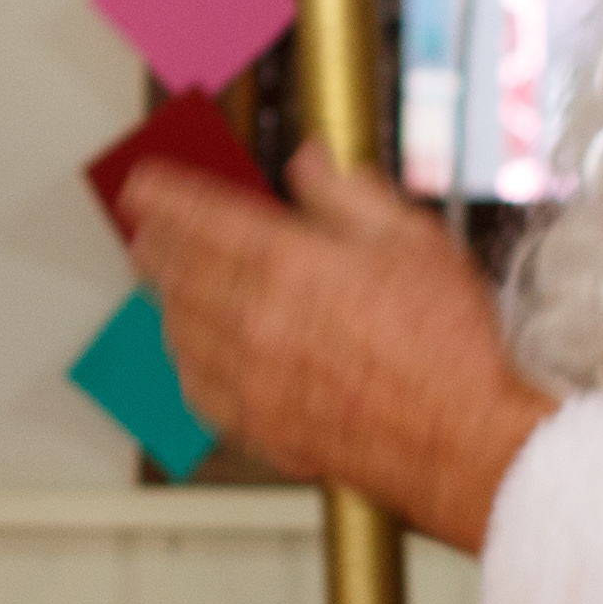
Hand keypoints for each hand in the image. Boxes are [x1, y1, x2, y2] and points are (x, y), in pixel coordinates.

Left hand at [125, 150, 552, 549]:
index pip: (204, 216)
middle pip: (180, 271)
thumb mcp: (412, 241)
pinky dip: (184, 362)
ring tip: (160, 283)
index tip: (144, 184)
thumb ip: (348, 195)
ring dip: (165, 299)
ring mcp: (253, 378)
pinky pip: (198, 389)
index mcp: (290, 264)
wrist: (461, 439)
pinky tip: (189, 354)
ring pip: (181, 330)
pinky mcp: (261, 426)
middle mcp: (258, 320)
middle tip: (140, 226)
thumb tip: (311, 164)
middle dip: (154, 242)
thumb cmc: (448, 347)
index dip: (167, 195)